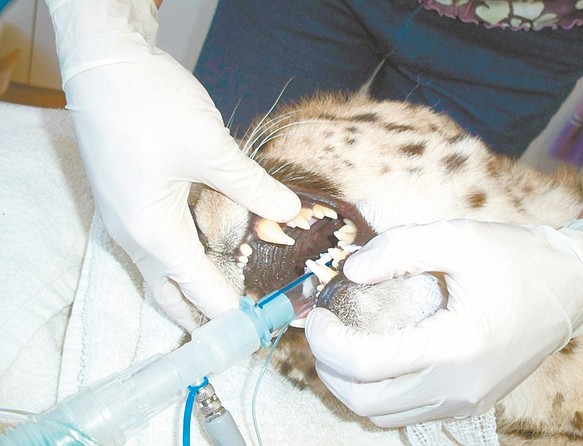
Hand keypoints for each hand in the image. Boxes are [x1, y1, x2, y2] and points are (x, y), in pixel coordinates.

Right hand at [47, 0, 299, 329]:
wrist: (103, 64)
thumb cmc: (150, 105)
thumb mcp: (210, 148)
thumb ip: (250, 185)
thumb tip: (290, 210)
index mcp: (154, 231)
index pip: (200, 287)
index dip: (231, 310)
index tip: (259, 329)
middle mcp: (134, 235)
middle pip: (170, 292)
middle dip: (202, 316)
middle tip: (237, 332)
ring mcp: (124, 219)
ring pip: (159, 272)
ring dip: (188, 292)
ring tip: (222, 304)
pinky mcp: (126, 201)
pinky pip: (153, 248)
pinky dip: (177, 264)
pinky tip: (199, 256)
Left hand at [305, 219, 582, 425]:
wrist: (575, 287)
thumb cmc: (518, 258)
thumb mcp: (457, 236)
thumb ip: (397, 249)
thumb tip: (351, 270)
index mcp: (455, 348)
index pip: (366, 365)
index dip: (327, 341)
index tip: (318, 314)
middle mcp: (459, 388)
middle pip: (365, 403)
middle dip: (330, 369)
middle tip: (324, 331)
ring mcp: (466, 402)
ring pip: (383, 415)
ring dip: (352, 384)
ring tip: (345, 343)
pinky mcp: (470, 403)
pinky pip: (408, 411)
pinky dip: (380, 391)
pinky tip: (379, 357)